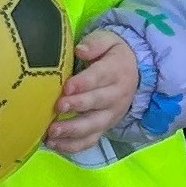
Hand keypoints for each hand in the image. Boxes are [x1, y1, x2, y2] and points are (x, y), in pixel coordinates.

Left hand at [43, 26, 139, 154]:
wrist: (133, 73)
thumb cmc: (111, 55)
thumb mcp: (108, 40)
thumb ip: (95, 43)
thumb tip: (81, 50)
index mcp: (116, 71)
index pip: (100, 77)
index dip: (83, 83)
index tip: (66, 87)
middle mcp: (116, 96)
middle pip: (97, 103)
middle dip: (77, 106)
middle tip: (58, 107)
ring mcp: (110, 115)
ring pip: (93, 126)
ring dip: (72, 130)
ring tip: (52, 132)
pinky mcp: (104, 128)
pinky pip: (90, 141)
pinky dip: (73, 146)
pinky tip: (54, 144)